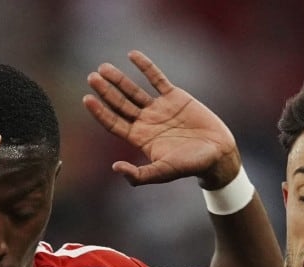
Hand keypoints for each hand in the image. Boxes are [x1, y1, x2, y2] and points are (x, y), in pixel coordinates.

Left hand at [82, 49, 239, 188]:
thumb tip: (115, 168)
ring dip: (119, 79)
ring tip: (104, 67)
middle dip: (106, 91)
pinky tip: (132, 55)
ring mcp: (159, 108)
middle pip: (120, 104)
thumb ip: (140, 174)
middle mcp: (146, 122)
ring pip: (134, 90)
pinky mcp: (174, 97)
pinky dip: (145, 66)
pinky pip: (156, 78)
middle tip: (91, 77)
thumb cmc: (189, 166)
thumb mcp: (163, 172)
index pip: (113, 123)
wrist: (216, 153)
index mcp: (140, 139)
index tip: (87, 99)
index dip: (100, 112)